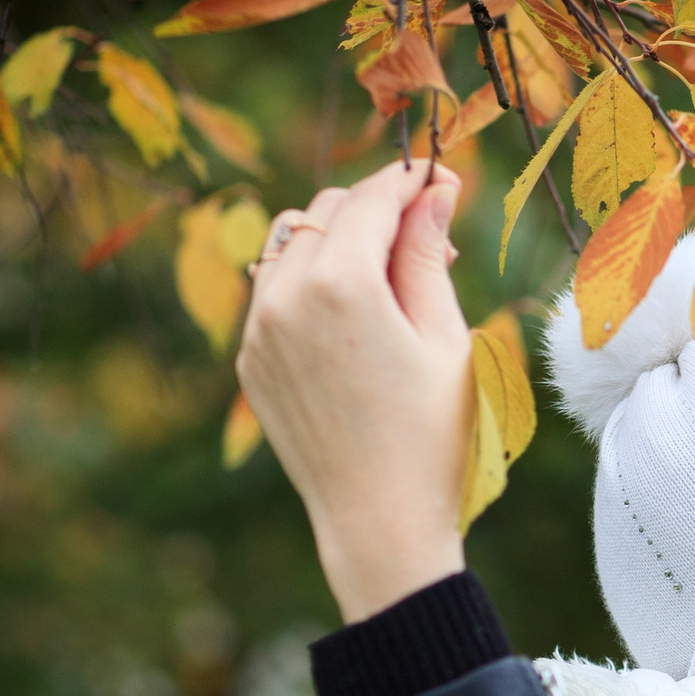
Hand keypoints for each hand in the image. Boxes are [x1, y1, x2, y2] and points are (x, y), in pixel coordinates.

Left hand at [236, 159, 471, 623]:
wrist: (379, 518)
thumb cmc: (431, 433)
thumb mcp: (444, 337)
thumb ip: (429, 254)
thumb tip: (434, 189)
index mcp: (341, 284)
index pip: (371, 198)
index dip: (411, 179)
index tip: (442, 176)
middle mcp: (286, 295)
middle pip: (326, 210)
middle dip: (375, 211)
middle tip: (430, 242)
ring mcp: (259, 328)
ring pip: (287, 240)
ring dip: (334, 240)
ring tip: (384, 278)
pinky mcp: (250, 358)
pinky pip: (273, 290)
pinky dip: (309, 282)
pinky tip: (353, 319)